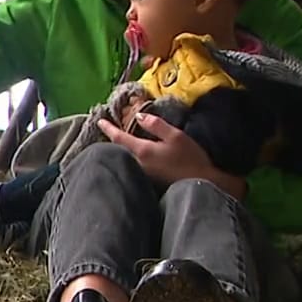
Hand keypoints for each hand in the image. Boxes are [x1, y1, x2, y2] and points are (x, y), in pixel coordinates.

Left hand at [95, 112, 246, 198]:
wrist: (202, 185)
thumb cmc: (190, 158)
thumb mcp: (176, 136)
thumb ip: (156, 125)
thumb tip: (138, 116)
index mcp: (143, 151)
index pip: (119, 138)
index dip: (108, 128)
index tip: (99, 120)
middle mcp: (138, 165)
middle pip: (119, 150)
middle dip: (112, 139)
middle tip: (107, 129)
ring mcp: (142, 175)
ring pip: (125, 158)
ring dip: (120, 149)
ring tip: (117, 140)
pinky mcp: (148, 182)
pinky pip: (132, 166)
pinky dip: (129, 158)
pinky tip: (132, 155)